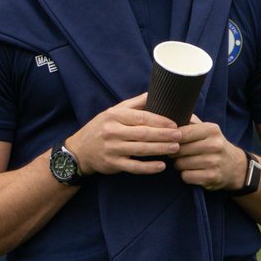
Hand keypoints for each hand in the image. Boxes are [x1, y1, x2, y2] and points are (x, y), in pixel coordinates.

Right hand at [67, 93, 182, 176]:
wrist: (79, 150)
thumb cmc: (101, 128)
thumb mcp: (113, 112)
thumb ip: (134, 104)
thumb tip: (155, 92)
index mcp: (115, 116)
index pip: (141, 117)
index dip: (159, 121)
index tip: (174, 123)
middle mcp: (112, 132)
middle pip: (143, 133)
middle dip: (164, 135)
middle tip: (180, 136)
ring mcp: (112, 149)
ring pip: (141, 150)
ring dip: (160, 149)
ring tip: (176, 148)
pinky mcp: (113, 164)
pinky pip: (133, 167)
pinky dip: (148, 167)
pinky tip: (161, 166)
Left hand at [173, 118, 244, 191]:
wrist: (234, 165)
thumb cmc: (213, 144)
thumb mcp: (206, 128)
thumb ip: (190, 121)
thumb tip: (171, 118)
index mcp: (211, 130)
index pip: (181, 133)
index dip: (171, 138)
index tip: (172, 141)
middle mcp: (214, 145)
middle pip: (179, 149)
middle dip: (174, 152)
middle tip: (177, 153)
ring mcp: (214, 162)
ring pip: (181, 164)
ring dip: (179, 164)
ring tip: (185, 162)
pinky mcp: (212, 177)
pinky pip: (186, 176)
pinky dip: (185, 175)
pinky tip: (192, 171)